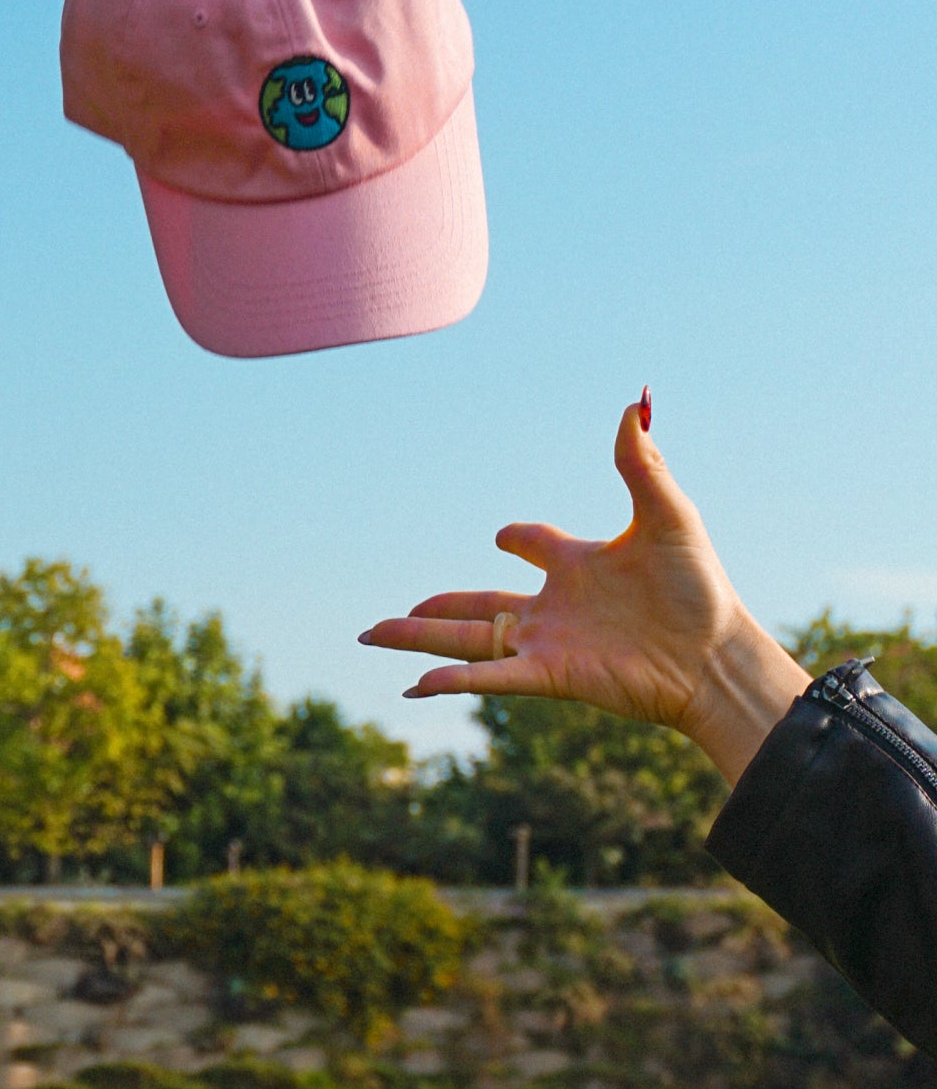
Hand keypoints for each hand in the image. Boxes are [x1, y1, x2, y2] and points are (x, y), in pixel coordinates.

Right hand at [360, 398, 810, 785]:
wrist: (717, 657)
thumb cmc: (701, 591)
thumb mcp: (668, 517)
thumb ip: (641, 465)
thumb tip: (634, 404)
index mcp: (580, 566)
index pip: (538, 547)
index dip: (520, 539)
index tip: (504, 537)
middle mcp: (555, 608)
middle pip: (477, 607)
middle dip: (434, 611)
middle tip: (397, 613)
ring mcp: (548, 643)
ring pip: (467, 641)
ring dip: (419, 640)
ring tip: (371, 636)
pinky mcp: (552, 675)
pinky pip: (492, 677)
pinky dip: (454, 681)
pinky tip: (415, 684)